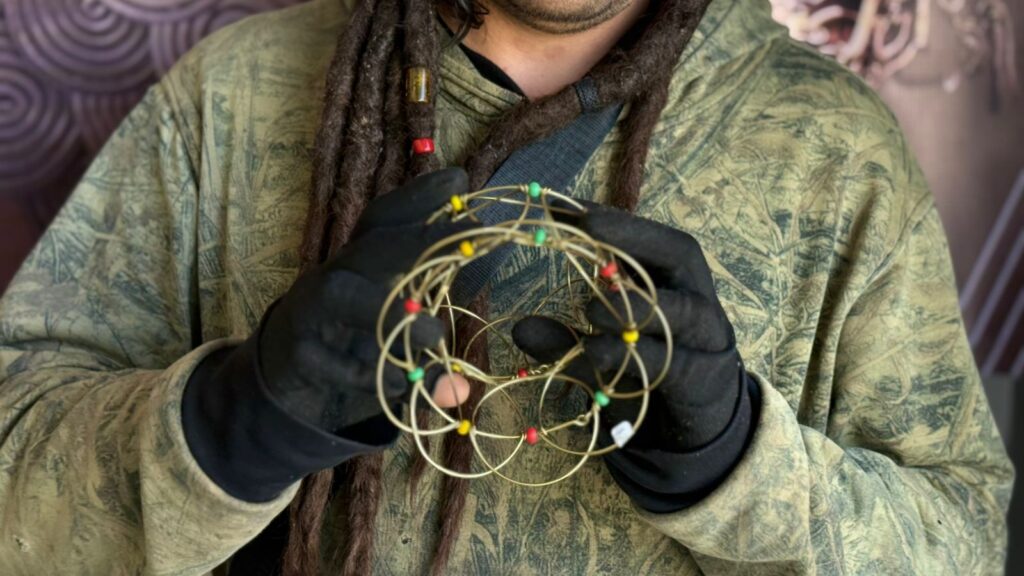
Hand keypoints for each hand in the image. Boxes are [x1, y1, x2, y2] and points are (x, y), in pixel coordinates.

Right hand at [258, 168, 473, 435]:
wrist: (290, 384)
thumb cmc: (357, 341)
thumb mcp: (397, 319)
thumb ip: (440, 305)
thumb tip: (498, 269)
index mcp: (361, 260)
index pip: (385, 218)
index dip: (419, 198)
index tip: (459, 181)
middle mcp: (335, 274)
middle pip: (369, 244)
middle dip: (418, 240)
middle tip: (468, 243)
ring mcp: (309, 311)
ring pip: (341, 295)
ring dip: (390, 314)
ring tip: (437, 338)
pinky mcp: (298, 354)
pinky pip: (331, 362)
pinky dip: (371, 377)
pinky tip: (404, 389)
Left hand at [512, 201, 744, 452]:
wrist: (696, 432)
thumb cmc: (648, 376)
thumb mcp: (600, 354)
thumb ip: (566, 340)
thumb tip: (518, 328)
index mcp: (677, 283)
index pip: (651, 236)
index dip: (613, 218)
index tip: (564, 205)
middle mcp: (699, 300)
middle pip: (680, 253)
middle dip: (633, 236)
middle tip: (587, 226)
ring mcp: (707, 340)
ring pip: (678, 309)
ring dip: (631, 303)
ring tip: (590, 307)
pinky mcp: (702, 380)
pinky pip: (668, 361)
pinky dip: (630, 355)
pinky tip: (595, 352)